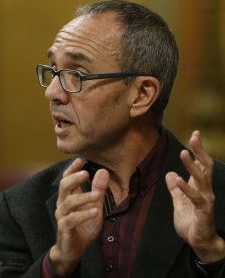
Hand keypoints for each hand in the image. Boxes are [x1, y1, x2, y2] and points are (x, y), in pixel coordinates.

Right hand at [50, 158, 109, 274]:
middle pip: (64, 186)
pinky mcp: (64, 229)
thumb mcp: (95, 206)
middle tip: (85, 173)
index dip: (72, 169)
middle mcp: (63, 204)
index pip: (67, 178)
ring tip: (97, 195)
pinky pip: (72, 220)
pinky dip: (84, 214)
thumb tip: (103, 171)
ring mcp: (62, 216)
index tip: (80, 159)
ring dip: (83, 197)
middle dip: (74, 178)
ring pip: (68, 202)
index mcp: (69, 196)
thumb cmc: (83, 226)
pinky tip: (95, 211)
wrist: (73, 250)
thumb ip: (98, 190)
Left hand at [166, 130, 224, 261]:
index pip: (201, 164)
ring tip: (184, 153)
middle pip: (205, 166)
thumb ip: (175, 189)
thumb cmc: (191, 221)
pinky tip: (177, 179)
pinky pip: (195, 197)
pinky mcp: (203, 211)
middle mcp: (205, 190)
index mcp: (199, 186)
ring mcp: (206, 200)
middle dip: (200, 151)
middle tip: (195, 136)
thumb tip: (170, 174)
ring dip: (192, 165)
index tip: (195, 134)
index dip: (198, 150)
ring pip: (201, 179)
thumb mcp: (180, 202)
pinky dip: (186, 187)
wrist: (199, 241)